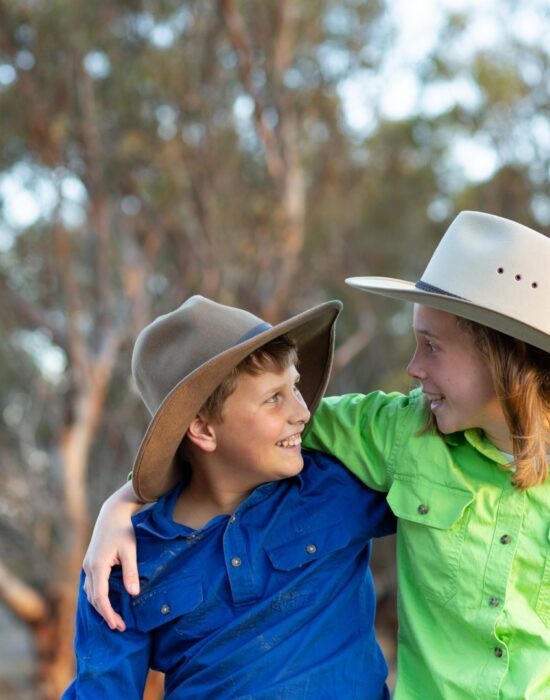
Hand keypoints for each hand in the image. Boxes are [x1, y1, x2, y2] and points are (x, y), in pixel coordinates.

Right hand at [83, 481, 142, 630]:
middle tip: (120, 626)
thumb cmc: (123, 530)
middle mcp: (89, 568)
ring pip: (90, 593)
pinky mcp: (90, 563)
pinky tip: (107, 602)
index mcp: (98, 566)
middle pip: (93, 598)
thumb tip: (133, 593)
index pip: (100, 597)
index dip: (108, 613)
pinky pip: (91, 585)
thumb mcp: (130, 550)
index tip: (118, 625)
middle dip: (105, 614)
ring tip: (115, 618)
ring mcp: (87, 565)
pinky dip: (97, 597)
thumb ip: (131, 572)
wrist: (112, 514)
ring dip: (100, 607)